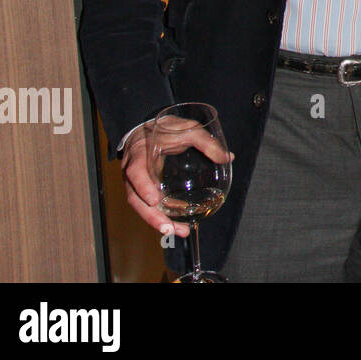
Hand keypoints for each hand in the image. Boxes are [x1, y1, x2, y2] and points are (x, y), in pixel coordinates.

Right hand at [121, 123, 232, 239]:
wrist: (150, 128)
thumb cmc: (168, 128)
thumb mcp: (187, 129)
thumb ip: (205, 141)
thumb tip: (227, 157)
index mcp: (139, 154)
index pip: (135, 172)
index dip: (143, 187)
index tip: (154, 200)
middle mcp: (133, 172)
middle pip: (135, 199)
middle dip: (152, 217)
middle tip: (170, 229)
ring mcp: (137, 183)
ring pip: (142, 207)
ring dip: (159, 221)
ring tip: (182, 231)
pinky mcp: (145, 189)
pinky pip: (151, 205)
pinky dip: (164, 215)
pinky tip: (180, 223)